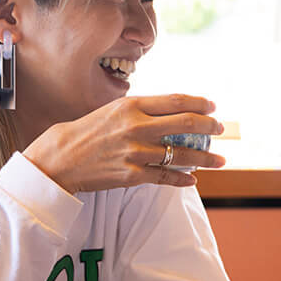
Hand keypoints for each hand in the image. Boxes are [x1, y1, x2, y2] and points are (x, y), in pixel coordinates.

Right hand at [22, 94, 225, 193]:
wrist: (60, 158)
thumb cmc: (88, 132)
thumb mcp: (113, 111)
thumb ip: (141, 110)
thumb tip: (173, 111)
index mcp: (131, 106)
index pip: (176, 101)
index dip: (200, 103)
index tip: (213, 106)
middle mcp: (136, 127)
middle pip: (185, 123)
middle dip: (210, 127)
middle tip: (221, 129)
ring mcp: (135, 152)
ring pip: (181, 154)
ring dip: (206, 158)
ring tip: (220, 160)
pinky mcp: (132, 175)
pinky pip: (165, 177)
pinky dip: (183, 179)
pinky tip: (193, 179)